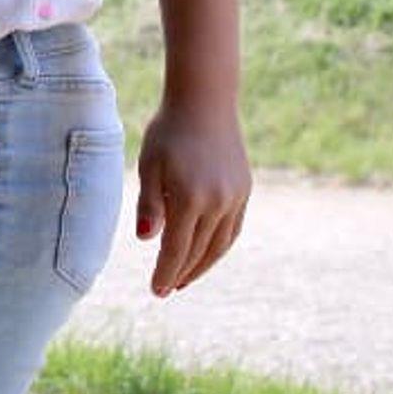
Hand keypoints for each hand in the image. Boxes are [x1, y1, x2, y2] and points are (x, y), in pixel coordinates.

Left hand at [134, 104, 250, 296]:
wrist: (205, 102)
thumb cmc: (168, 131)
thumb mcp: (150, 165)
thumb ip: (149, 204)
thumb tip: (148, 240)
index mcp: (190, 198)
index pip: (177, 249)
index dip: (165, 273)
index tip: (156, 291)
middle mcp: (217, 202)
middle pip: (199, 251)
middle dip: (182, 274)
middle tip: (167, 289)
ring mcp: (235, 197)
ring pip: (220, 244)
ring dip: (203, 265)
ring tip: (185, 277)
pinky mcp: (244, 190)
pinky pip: (233, 229)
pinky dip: (219, 246)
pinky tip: (207, 252)